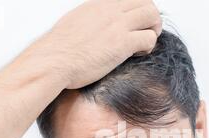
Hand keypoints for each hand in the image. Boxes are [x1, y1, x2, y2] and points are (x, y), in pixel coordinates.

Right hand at [35, 0, 161, 88]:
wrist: (54, 61)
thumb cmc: (60, 49)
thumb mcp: (76, 22)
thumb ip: (91, 20)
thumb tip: (96, 26)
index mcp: (99, 4)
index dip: (138, 9)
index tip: (135, 24)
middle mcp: (110, 10)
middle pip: (146, 2)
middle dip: (151, 18)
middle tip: (146, 32)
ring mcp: (117, 25)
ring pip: (152, 15)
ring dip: (153, 29)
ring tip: (144, 44)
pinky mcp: (122, 44)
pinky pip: (149, 38)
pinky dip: (149, 46)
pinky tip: (138, 54)